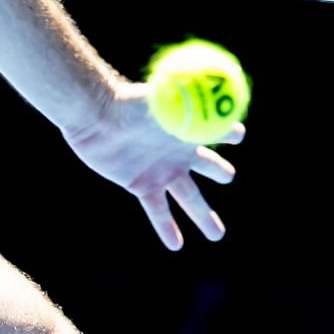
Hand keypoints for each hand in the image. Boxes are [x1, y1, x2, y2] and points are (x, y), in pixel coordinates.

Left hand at [60, 84, 242, 249]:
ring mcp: (162, 171)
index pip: (218, 130)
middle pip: (208, 167)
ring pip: (189, 198)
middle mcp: (179, 152)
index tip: (237, 135)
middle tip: (228, 176)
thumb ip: (190, 99)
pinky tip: (176, 245)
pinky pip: (159, 211)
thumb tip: (213, 88)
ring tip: (217, 235)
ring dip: (204, 216)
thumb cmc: (130, 104)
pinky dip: (167, 227)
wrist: (96, 118)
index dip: (230, 131)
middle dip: (220, 172)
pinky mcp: (142, 185)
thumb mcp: (165, 98)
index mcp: (190, 130)